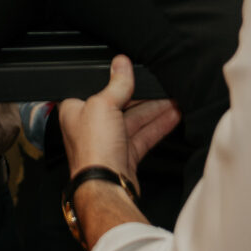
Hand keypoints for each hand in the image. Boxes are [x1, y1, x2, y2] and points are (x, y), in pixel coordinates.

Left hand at [56, 55, 179, 193]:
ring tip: (175, 100)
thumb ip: (116, 84)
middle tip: (162, 87)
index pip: (98, 88)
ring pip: (134, 121)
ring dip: (155, 110)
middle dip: (143, 96)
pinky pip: (143, 136)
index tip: (135, 72)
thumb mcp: (103, 105)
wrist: (106, 188)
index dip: (116, 81)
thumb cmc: (93, 150)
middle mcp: (91, 126)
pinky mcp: (124, 156)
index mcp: (75, 110)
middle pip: (120, 104)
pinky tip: (172, 117)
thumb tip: (121, 63)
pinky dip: (157, 127)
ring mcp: (108, 142)